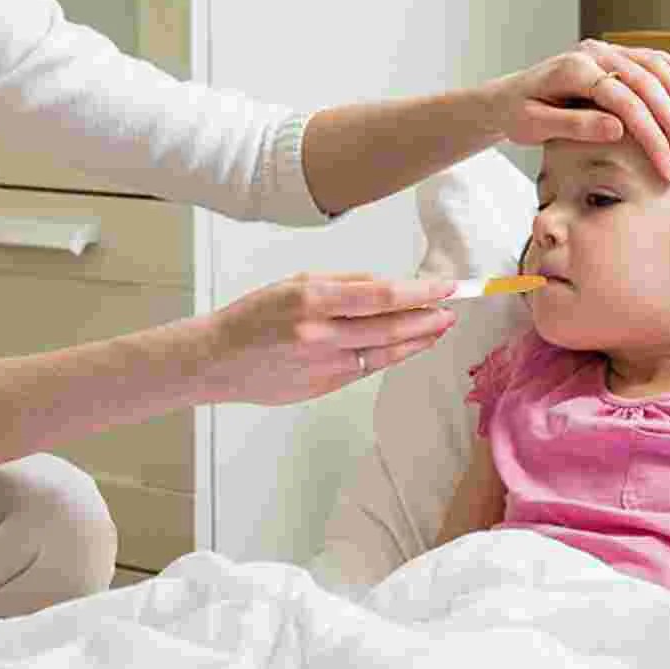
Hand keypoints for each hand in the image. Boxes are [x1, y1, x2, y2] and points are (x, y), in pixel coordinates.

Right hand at [198, 273, 457, 405]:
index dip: (422, 291)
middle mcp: (321, 334)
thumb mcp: (294, 283)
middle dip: (429, 316)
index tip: (446, 285)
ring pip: (386, 351)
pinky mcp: (325, 386)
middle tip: (452, 308)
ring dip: (419, 339)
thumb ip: (342, 282)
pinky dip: (393, 355)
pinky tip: (409, 345)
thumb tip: (388, 284)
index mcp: (312, 300)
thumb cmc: (252, 317)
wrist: (217, 360)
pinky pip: (368, 367)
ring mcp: (324, 364)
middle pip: (391, 325)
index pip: (383, 294)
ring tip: (440, 327)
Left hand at [489, 40, 669, 180]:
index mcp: (573, 70)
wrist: (507, 96)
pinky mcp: (614, 54)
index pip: (625, 102)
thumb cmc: (517, 114)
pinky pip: (654, 58)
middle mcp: (593, 53)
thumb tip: (618, 130)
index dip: (651, 135)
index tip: (666, 167)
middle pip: (648, 84)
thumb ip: (574, 125)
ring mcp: (606, 50)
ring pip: (657, 67)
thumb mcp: (534, 126)